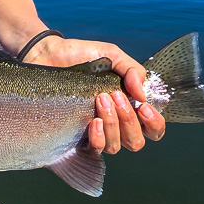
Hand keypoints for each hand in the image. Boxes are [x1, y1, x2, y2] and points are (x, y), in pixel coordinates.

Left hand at [24, 36, 167, 153]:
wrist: (49, 54)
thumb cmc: (81, 55)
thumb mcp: (113, 55)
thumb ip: (133, 71)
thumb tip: (142, 95)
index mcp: (128, 106)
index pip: (152, 129)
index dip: (154, 123)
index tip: (143, 106)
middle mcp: (114, 123)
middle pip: (136, 142)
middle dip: (130, 120)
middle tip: (115, 96)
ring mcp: (96, 131)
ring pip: (116, 146)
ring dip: (113, 123)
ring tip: (100, 99)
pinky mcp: (77, 136)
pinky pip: (95, 149)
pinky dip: (98, 136)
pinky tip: (93, 120)